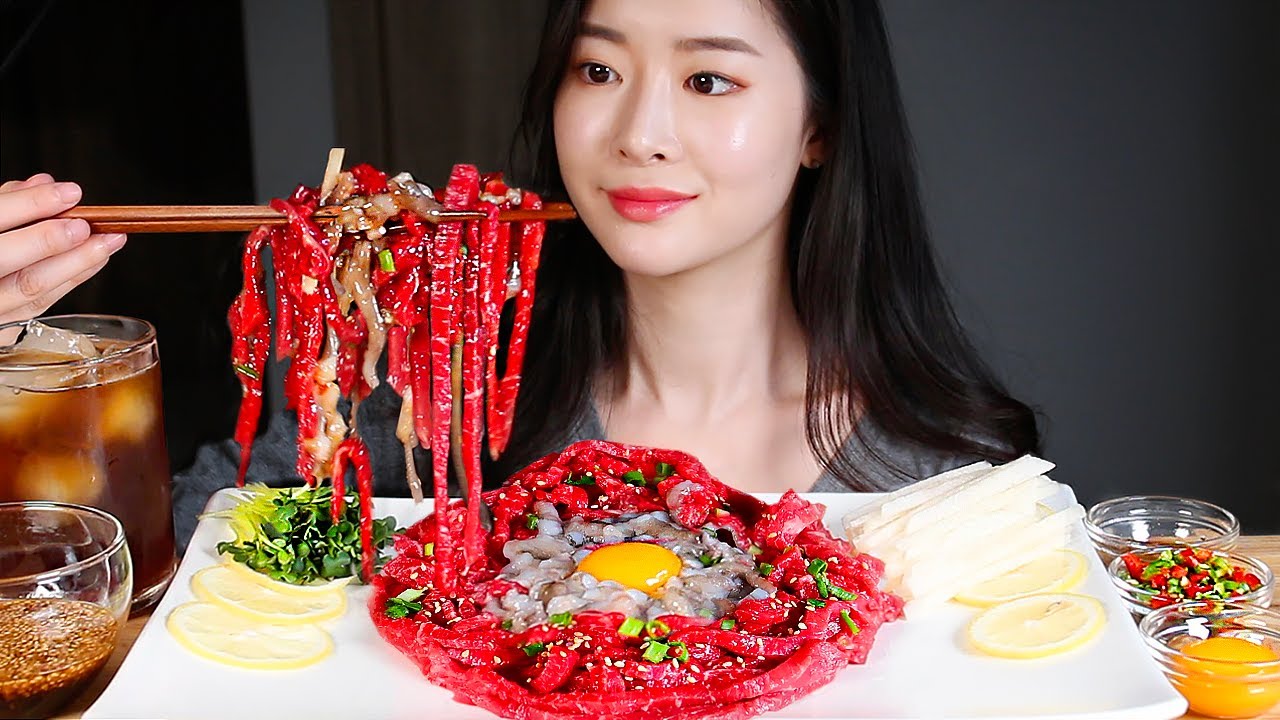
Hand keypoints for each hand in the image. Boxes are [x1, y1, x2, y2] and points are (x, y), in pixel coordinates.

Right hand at [0, 173, 126, 323]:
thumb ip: (7, 203)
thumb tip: (44, 184)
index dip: (28, 205)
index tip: (68, 192)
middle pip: (5, 259)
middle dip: (48, 240)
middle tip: (84, 226)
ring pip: (31, 288)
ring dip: (75, 262)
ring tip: (107, 241)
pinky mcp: (5, 329)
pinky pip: (41, 305)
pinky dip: (71, 279)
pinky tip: (95, 260)